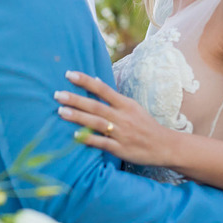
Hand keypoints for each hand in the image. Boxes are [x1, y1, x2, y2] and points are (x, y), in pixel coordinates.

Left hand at [56, 70, 174, 166]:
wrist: (165, 145)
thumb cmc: (145, 125)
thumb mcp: (133, 107)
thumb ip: (113, 97)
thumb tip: (95, 80)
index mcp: (125, 104)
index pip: (102, 89)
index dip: (85, 81)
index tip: (69, 74)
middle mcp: (122, 117)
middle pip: (95, 106)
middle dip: (75, 99)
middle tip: (57, 94)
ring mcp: (121, 133)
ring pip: (96, 123)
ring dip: (77, 117)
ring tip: (60, 111)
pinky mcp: (121, 149)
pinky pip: (102, 143)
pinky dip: (89, 139)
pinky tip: (75, 136)